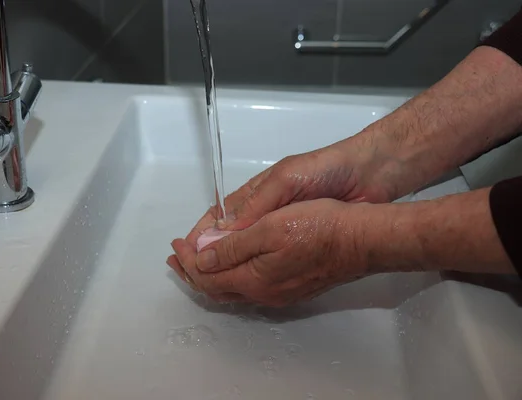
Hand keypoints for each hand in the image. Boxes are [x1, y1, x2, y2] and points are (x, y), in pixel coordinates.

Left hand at [168, 199, 377, 306]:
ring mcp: (280, 293)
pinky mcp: (293, 287)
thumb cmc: (317, 227)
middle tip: (178, 257)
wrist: (361, 240)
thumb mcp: (268, 228)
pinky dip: (232, 275)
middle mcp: (264, 293)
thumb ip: (232, 247)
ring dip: (212, 274)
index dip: (187, 260)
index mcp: (253, 278)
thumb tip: (201, 260)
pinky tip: (233, 264)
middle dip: (193, 272)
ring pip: (234, 289)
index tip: (176, 244)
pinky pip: (250, 288)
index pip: (207, 276)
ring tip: (199, 261)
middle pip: (217, 288)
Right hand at [169, 135, 399, 261]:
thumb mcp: (285, 180)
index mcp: (254, 194)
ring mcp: (280, 230)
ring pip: (244, 252)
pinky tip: (244, 283)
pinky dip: (251, 271)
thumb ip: (256, 205)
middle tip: (186, 271)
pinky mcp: (297, 243)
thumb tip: (222, 232)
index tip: (184, 253)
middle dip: (205, 253)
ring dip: (225, 266)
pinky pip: (267, 260)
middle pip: (226, 237)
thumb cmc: (324, 171)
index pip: (218, 217)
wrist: (368, 176)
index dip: (200, 235)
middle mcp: (262, 214)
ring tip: (208, 282)